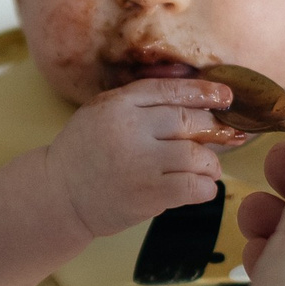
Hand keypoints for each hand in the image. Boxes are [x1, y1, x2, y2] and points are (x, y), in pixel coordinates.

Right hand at [43, 77, 244, 237]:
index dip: (204, 92)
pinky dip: (206, 187)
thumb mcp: (100, 113)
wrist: (58, 195)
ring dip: (211, 163)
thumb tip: (191, 96)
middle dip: (214, 128)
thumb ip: (137, 102)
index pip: (171, 90)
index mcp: (118, 104)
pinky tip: (202, 188)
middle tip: (225, 136)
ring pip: (197, 154)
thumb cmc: (84, 153)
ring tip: (209, 168)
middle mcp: (130, 129)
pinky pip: (193, 186)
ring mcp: (140, 163)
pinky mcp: (148, 194)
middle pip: (189, 120)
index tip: (226, 95)